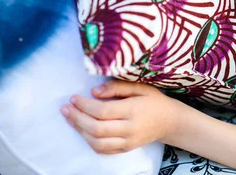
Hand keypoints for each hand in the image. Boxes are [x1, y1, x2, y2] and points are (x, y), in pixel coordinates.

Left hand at [60, 79, 175, 153]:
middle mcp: (130, 129)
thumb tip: (94, 92)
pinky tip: (83, 130)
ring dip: (80, 131)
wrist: (170, 121)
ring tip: (71, 118)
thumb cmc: (154, 100)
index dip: (84, 105)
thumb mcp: (141, 87)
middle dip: (77, 118)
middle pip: (96, 128)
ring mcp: (127, 142)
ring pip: (96, 142)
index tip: (73, 98)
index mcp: (134, 110)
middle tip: (65, 108)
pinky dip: (89, 141)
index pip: (103, 111)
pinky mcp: (125, 149)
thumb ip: (118, 87)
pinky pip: (102, 149)